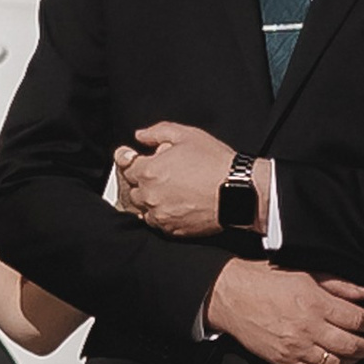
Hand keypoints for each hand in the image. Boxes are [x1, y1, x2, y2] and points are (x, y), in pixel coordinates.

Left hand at [115, 122, 261, 238]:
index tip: (128, 156)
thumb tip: (140, 136)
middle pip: (133, 190)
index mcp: (150, 171)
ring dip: (150, 200)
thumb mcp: (187, 135)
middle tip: (157, 174)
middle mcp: (150, 195)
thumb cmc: (215, 162)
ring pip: (143, 209)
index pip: (126, 166)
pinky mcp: (173, 230)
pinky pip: (157, 224)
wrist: (238, 191)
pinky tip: (175, 205)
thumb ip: (158, 132)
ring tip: (167, 191)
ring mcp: (161, 215)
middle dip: (141, 181)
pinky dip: (161, 215)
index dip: (127, 159)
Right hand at [204, 265, 363, 363]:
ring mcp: (296, 347)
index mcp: (316, 303)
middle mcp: (309, 328)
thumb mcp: (306, 274)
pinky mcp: (284, 361)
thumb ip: (338, 285)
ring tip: (359, 354)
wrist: (231, 296)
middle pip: (351, 345)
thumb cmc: (265, 281)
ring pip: (336, 363)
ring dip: (353, 360)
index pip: (357, 319)